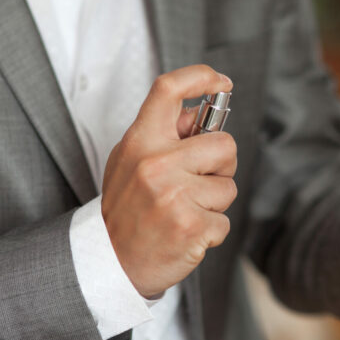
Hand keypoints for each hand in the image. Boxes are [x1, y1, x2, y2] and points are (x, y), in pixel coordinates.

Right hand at [101, 65, 236, 297]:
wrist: (110, 263)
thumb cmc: (126, 211)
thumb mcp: (129, 162)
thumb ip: (161, 136)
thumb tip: (198, 114)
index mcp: (141, 142)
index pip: (169, 89)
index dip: (201, 76)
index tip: (221, 82)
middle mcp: (156, 164)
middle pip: (224, 145)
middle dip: (222, 166)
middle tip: (198, 184)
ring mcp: (174, 196)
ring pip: (228, 187)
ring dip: (214, 203)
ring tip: (183, 212)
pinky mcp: (191, 227)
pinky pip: (224, 221)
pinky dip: (211, 232)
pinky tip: (185, 234)